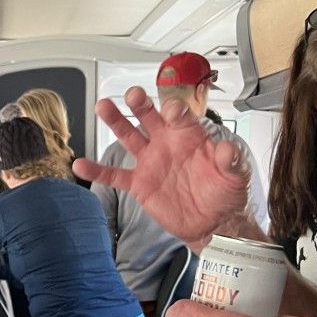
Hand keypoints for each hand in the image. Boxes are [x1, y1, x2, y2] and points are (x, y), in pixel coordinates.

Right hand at [72, 87, 249, 249]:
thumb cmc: (225, 193)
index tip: (171, 111)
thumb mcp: (236, 176)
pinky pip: (114, 176)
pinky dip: (96, 171)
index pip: (180, 116)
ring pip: (128, 136)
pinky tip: (80, 165)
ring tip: (103, 106)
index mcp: (190, 135)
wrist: (213, 222)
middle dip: (141, 104)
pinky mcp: (139, 184)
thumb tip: (227, 149)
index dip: (175, 111)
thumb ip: (231, 161)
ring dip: (115, 121)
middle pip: (150, 116)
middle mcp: (167, 143)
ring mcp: (150, 162)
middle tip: (134, 94)